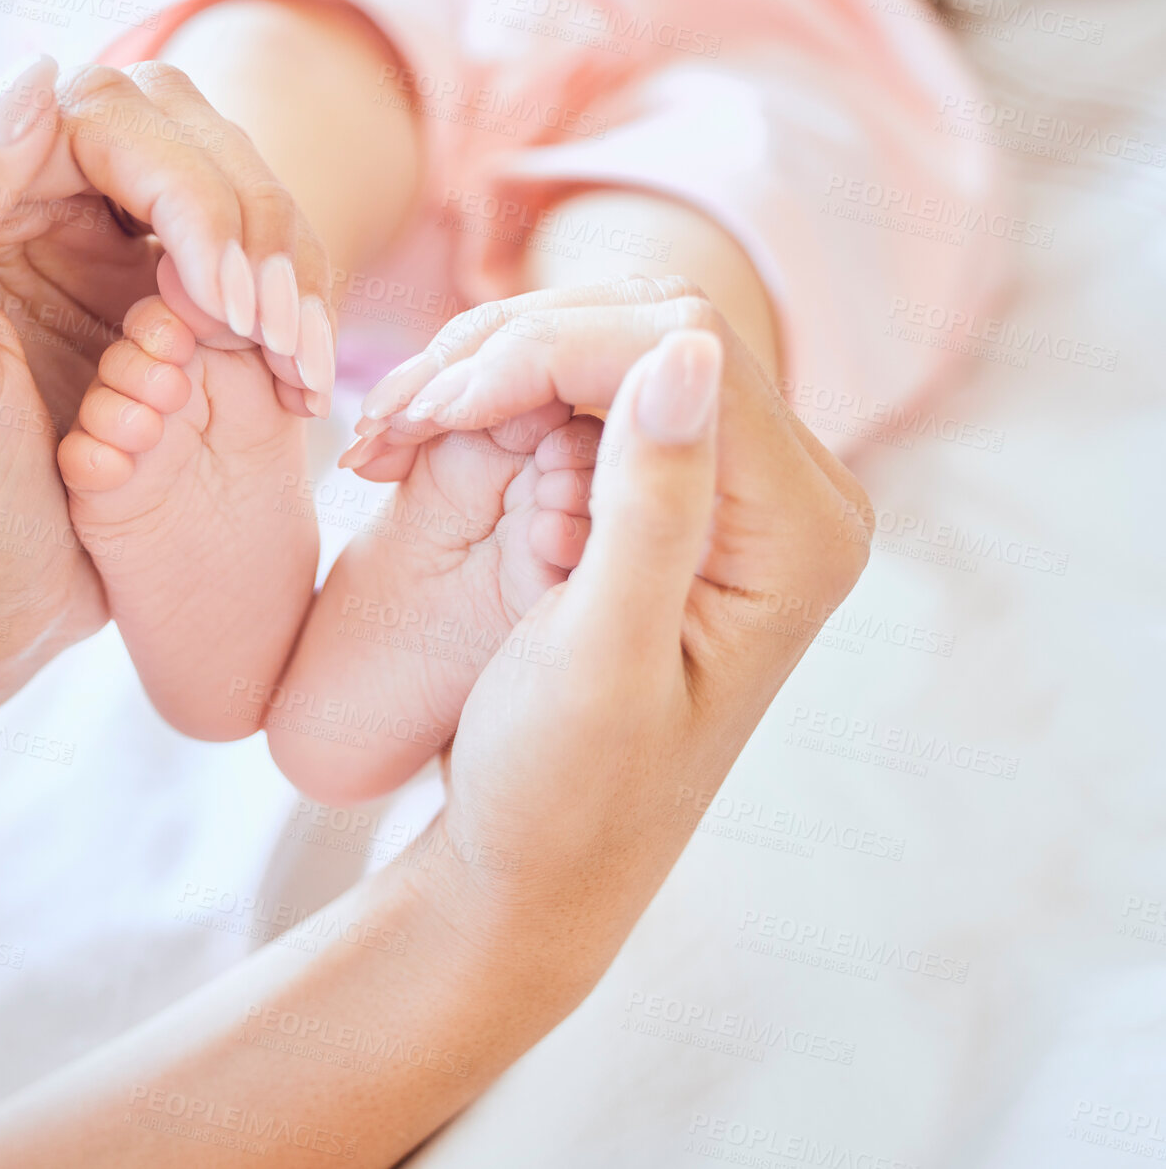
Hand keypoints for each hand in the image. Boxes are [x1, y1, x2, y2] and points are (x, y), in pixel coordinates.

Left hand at [0, 55, 335, 717]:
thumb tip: (37, 75)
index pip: (101, 119)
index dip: (190, 197)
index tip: (229, 308)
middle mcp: (2, 185)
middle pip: (173, 133)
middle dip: (248, 230)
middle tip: (282, 343)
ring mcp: (69, 230)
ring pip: (216, 182)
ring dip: (278, 266)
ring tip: (297, 369)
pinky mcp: (122, 282)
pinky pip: (229, 244)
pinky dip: (279, 298)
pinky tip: (295, 369)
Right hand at [419, 296, 871, 975]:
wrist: (537, 864)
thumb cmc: (563, 789)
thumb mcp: (600, 655)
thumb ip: (654, 503)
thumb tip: (690, 348)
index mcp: (800, 532)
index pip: (684, 355)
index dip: (550, 353)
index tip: (434, 408)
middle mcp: (790, 495)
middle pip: (651, 330)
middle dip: (513, 352)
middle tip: (398, 417)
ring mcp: (733, 490)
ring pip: (612, 344)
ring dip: (495, 370)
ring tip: (394, 429)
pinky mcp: (674, 494)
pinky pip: (589, 394)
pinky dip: (502, 399)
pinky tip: (428, 434)